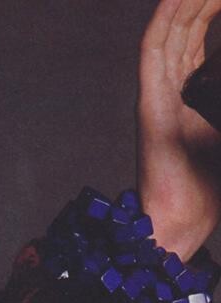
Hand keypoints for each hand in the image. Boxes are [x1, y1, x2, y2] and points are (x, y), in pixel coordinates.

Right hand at [139, 0, 220, 260]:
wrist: (183, 221)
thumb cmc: (209, 185)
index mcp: (190, 93)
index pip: (202, 38)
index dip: (213, 11)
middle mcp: (169, 89)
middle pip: (187, 27)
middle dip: (203, 1)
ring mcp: (156, 95)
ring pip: (170, 31)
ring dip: (187, 1)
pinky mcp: (148, 105)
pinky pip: (151, 52)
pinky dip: (162, 20)